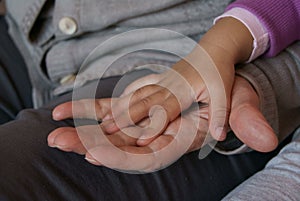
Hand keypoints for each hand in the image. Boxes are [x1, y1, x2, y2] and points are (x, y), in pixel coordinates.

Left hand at [48, 76, 277, 171]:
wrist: (220, 83)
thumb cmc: (233, 96)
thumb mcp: (242, 104)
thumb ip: (248, 121)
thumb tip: (267, 140)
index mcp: (181, 139)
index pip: (149, 156)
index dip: (123, 156)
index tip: (95, 153)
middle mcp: (161, 135)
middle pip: (121, 146)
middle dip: (89, 145)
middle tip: (58, 142)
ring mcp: (147, 123)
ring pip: (112, 131)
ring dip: (83, 130)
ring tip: (54, 129)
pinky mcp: (139, 108)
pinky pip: (111, 110)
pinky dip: (90, 110)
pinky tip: (68, 109)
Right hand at [86, 17, 255, 141]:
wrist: (214, 49)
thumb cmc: (218, 71)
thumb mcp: (223, 93)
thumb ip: (220, 115)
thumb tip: (220, 136)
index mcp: (183, 90)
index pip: (165, 110)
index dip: (153, 126)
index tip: (140, 141)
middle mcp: (168, 85)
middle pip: (143, 102)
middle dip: (125, 117)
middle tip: (107, 130)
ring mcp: (161, 80)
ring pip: (137, 93)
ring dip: (120, 106)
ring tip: (104, 119)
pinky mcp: (160, 77)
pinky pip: (140, 84)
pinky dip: (127, 93)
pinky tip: (116, 101)